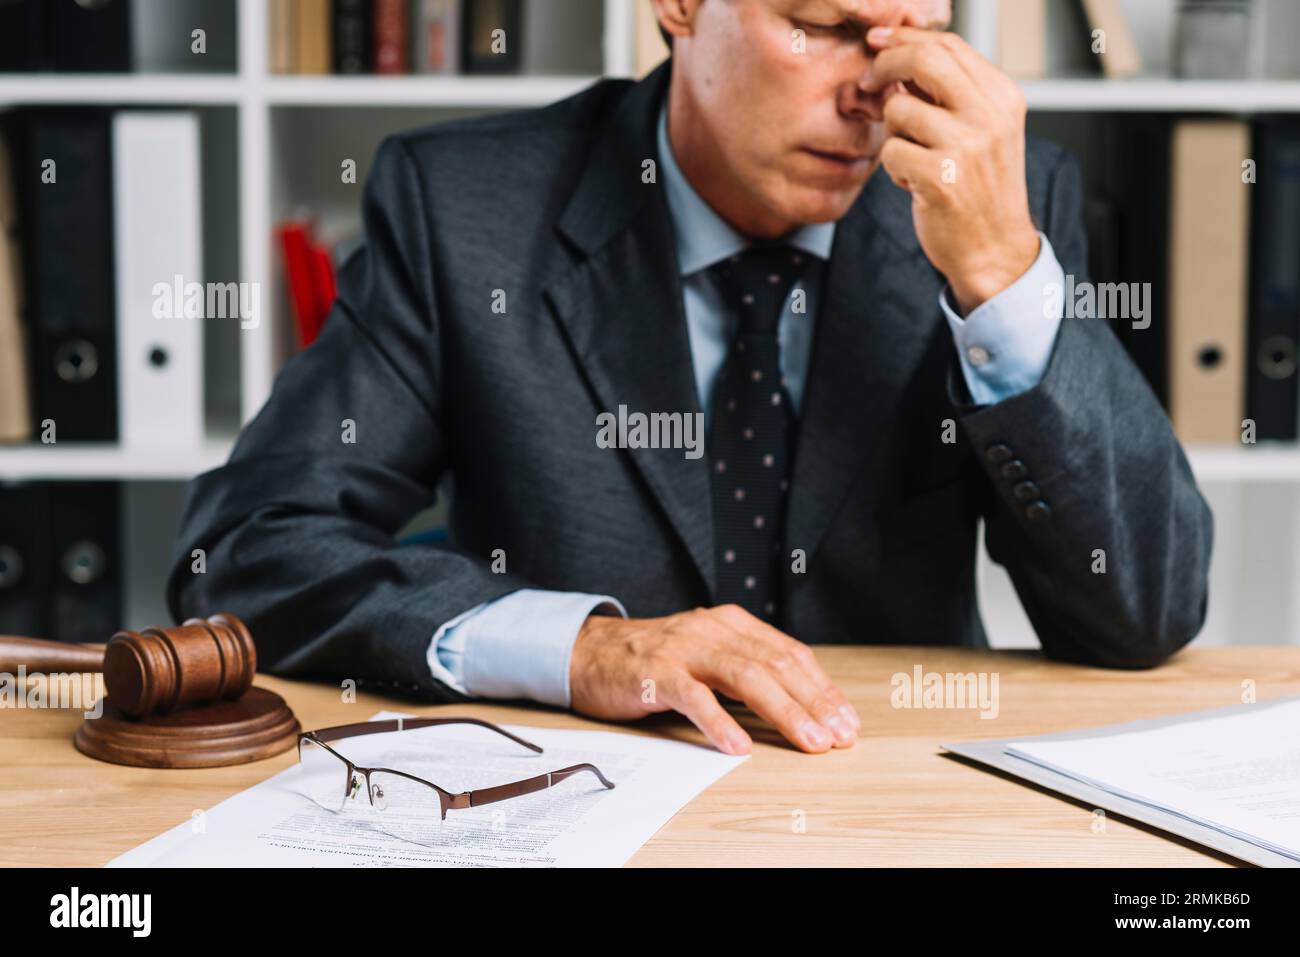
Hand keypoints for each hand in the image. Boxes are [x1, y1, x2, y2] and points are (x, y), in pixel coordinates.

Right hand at [569, 605, 860, 754]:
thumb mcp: (706, 655)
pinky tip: (739, 746)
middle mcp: (713, 629)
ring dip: (784, 712)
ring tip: (808, 740)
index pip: (789, 654)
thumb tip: (799, 706)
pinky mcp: (656, 672)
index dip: (822, 688)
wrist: (587, 651)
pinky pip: (695, 698)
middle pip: (776, 665)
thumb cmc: (653, 660)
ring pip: (746, 678)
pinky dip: (720, 723)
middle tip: (839, 735)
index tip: (846, 719)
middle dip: (814, 703)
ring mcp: (685, 649)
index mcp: (731, 624)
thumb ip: (745, 670)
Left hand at [864, 26, 1039, 313]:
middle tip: (867, 82)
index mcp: (1003, 97)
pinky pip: (890, 151)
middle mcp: (989, 115)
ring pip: (898, 109)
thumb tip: (898, 57)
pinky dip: (893, 168)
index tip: (879, 43)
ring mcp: (965, 145)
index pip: (949, 45)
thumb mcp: (983, 131)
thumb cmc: (981, 191)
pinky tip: (915, 184)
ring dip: (892, 133)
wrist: (994, 250)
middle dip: (885, 65)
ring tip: (914, 157)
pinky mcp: (938, 177)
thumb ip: (949, 94)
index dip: (905, 39)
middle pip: (923, 60)